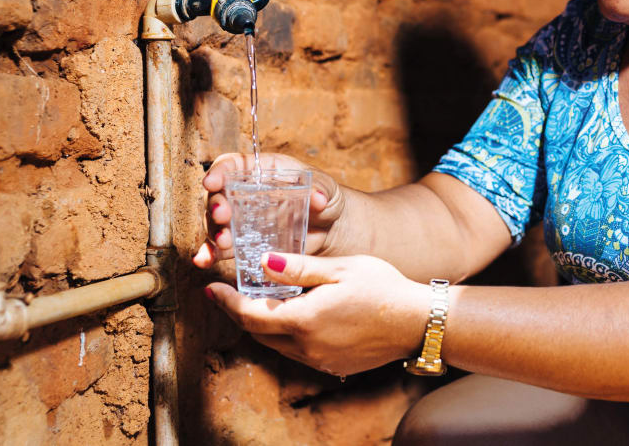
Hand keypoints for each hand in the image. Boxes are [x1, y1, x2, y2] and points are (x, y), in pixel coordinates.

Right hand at [193, 152, 346, 268]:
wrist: (331, 228)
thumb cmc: (325, 198)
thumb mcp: (326, 188)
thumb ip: (321, 190)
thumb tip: (318, 198)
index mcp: (261, 171)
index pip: (232, 165)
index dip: (219, 171)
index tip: (212, 182)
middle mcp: (244, 193)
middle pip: (218, 195)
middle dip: (215, 205)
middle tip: (221, 216)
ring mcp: (241, 219)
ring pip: (216, 223)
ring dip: (213, 232)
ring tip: (223, 243)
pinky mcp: (243, 243)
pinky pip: (221, 248)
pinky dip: (210, 254)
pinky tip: (204, 261)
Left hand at [204, 253, 430, 375]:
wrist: (417, 322)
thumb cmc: (383, 287)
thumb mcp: (340, 268)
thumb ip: (299, 268)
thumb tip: (263, 262)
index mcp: (305, 320)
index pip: (250, 314)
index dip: (227, 302)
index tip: (211, 288)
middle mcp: (307, 346)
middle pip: (258, 333)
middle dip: (239, 313)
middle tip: (229, 293)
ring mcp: (320, 360)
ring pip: (276, 344)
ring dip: (262, 325)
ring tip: (259, 302)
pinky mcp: (333, 366)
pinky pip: (297, 352)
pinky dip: (286, 334)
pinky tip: (295, 316)